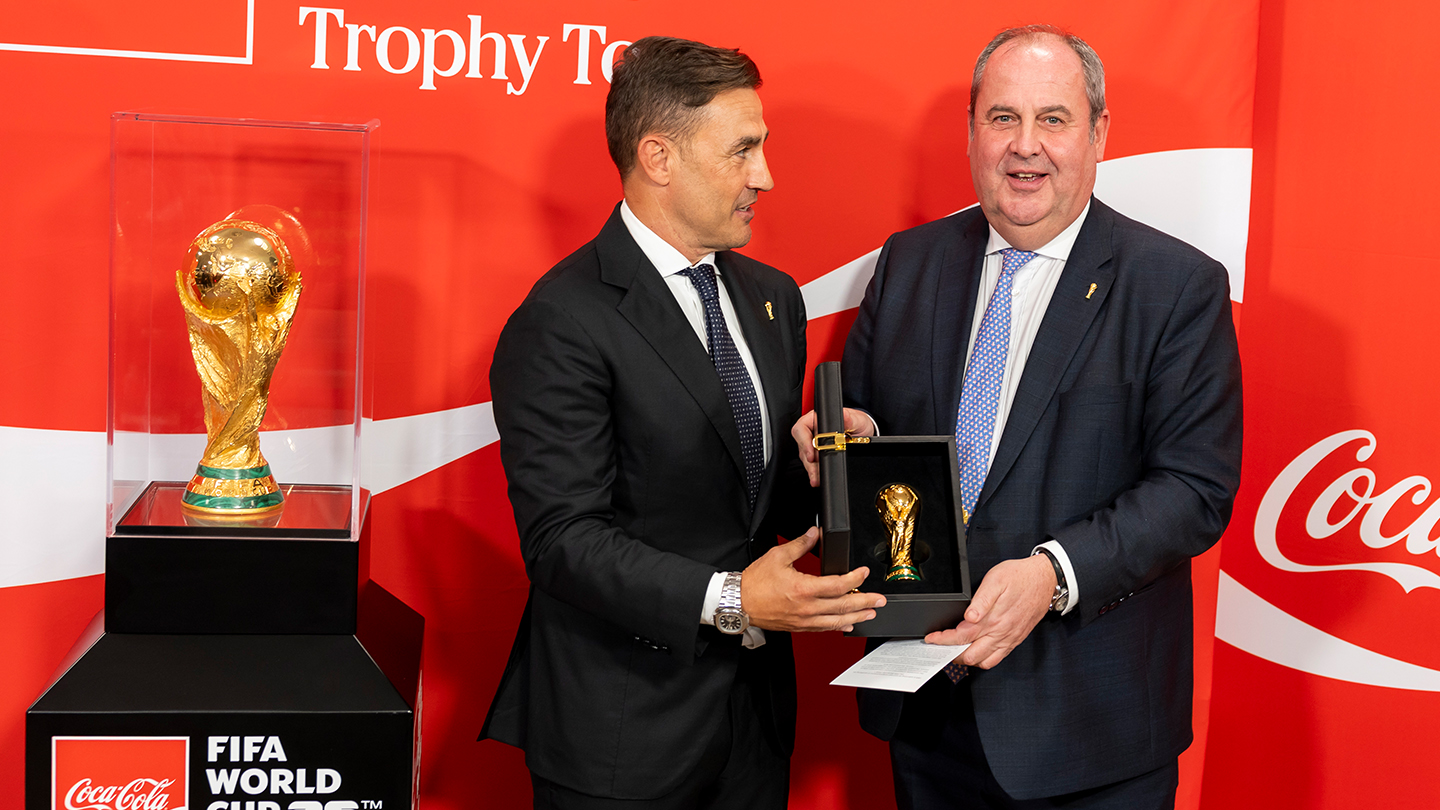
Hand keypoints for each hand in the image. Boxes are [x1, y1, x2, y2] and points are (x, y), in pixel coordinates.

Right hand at [741, 527, 885, 631]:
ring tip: (870, 613)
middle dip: (864, 601)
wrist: (738, 603)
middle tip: (879, 599)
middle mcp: (807, 607)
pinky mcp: (799, 626)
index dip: (854, 578)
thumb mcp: (777, 556)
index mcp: (803, 588)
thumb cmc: (754, 582)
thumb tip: (814, 533)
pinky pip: (823, 628)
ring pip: (836, 620)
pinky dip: (838, 626)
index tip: (863, 572)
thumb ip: (799, 544)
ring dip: (856, 616)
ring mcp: (804, 620)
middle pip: (843, 605)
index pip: (838, 584)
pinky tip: (847, 623)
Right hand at [791, 408, 876, 486]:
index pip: (802, 428)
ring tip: (816, 478)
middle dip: (808, 462)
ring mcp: (814, 443)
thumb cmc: (857, 422)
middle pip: (802, 446)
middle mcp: (813, 430)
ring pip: (806, 457)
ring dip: (811, 469)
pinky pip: (813, 463)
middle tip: (815, 472)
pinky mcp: (818, 454)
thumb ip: (850, 418)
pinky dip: (815, 471)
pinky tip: (818, 478)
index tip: (812, 455)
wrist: (864, 432)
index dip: (804, 442)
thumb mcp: (857, 420)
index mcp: (817, 418)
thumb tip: (845, 416)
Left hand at [924, 555, 1053, 668]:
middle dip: (951, 654)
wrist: (1045, 579)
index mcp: (994, 618)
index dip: (943, 640)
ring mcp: (1009, 638)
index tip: (932, 638)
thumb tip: (968, 617)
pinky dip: (983, 660)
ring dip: (967, 659)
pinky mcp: (1016, 640)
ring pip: (984, 661)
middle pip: (970, 655)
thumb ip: (981, 600)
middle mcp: (1002, 633)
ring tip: (954, 651)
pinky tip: (975, 651)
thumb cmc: (1019, 576)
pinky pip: (997, 659)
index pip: (962, 637)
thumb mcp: (996, 579)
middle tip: (939, 647)